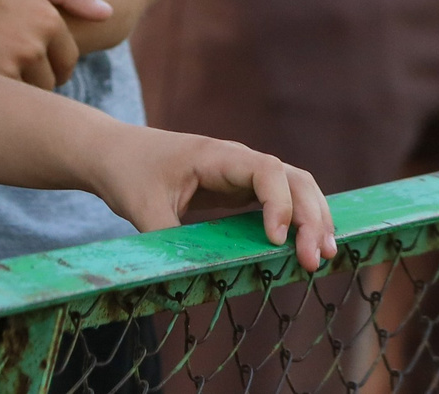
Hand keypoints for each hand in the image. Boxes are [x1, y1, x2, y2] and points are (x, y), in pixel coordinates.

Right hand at [0, 0, 113, 89]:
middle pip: (49, 81)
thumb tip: (107, 12)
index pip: (66, 58)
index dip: (50, 56)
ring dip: (13, 85)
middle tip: (1, 51)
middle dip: (34, 72)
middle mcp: (30, 46)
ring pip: (25, 94)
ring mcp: (3, 68)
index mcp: (46, 18)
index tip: (25, 46)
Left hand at [85, 124, 334, 273]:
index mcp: (214, 156)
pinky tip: (308, 247)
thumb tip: (188, 284)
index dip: (279, 203)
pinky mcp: (240, 189)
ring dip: (314, 218)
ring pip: (294, 187)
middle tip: (316, 259)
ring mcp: (241, 174)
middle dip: (310, 216)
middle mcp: (236, 160)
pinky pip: (280, 199)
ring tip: (325, 257)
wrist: (114, 153)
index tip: (274, 239)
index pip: (265, 170)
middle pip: (292, 178)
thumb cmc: (127, 173)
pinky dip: (299, 220)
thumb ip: (168, 242)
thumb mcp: (142, 208)